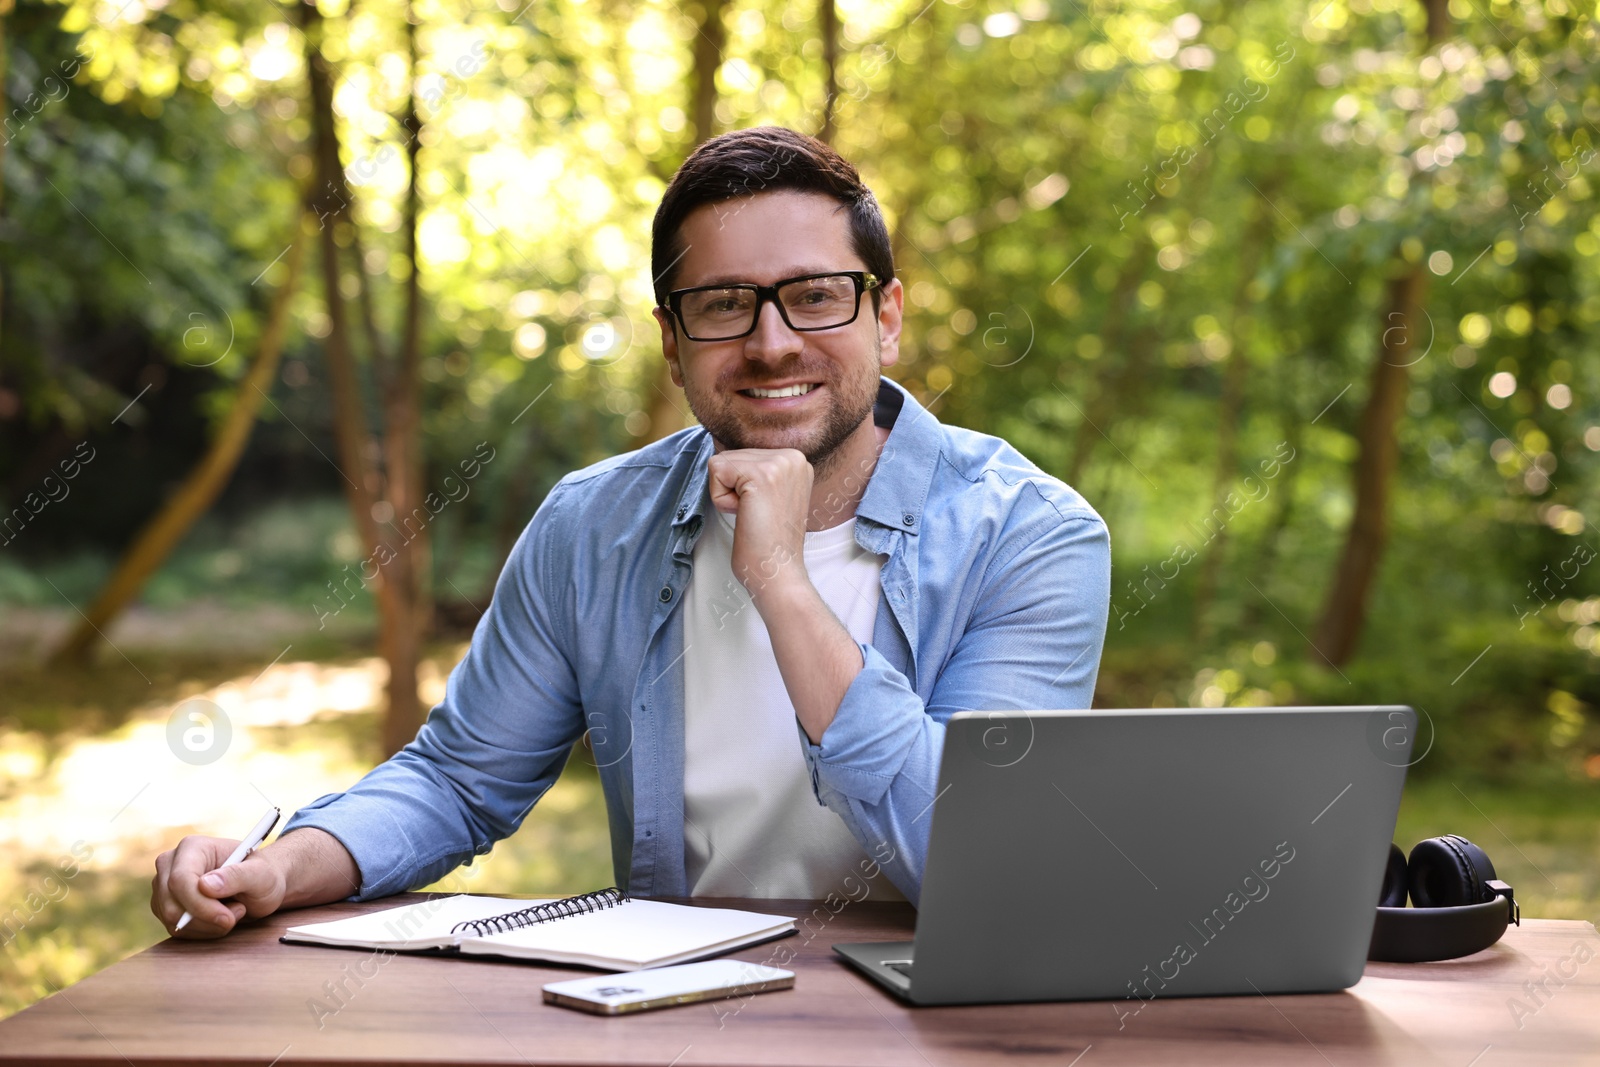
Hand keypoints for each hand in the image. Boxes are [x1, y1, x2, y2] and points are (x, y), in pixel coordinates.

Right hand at [151, 835, 286, 938]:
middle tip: (239, 911)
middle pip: (172, 905)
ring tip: (234, 909)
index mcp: (192, 847)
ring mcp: (164, 887)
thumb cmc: (262, 875)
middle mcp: (171, 865)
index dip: (200, 904)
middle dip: (207, 918)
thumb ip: (236, 876)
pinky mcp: (166, 907)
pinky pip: (178, 931)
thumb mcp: (261, 873)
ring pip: (174, 921)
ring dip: (208, 925)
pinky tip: (221, 917)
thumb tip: (205, 885)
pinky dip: (203, 931)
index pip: (180, 881)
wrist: (260, 886)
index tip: (227, 918)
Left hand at [706, 448, 813, 600]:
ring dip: (727, 494)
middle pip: (731, 455)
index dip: (742, 487)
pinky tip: (745, 514)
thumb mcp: (770, 495)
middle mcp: (792, 456)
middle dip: (733, 489)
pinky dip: (721, 499)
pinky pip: (715, 470)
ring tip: (753, 515)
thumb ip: (756, 471)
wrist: (778, 572)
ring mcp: (780, 463)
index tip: (764, 510)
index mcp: (796, 461)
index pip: (744, 455)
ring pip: (721, 462)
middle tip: (758, 515)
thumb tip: (720, 448)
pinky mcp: (761, 474)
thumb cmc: (769, 543)